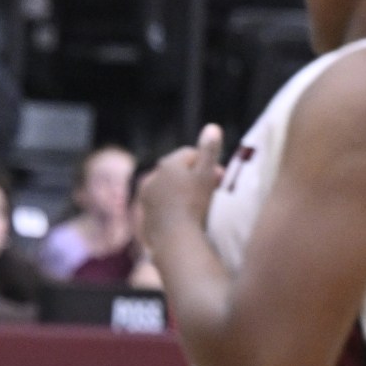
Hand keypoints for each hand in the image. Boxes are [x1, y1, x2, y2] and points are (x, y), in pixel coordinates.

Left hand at [137, 124, 225, 245]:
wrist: (175, 239)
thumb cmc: (194, 204)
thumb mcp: (206, 175)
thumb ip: (209, 150)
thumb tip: (212, 126)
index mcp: (167, 163)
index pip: (191, 154)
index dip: (208, 164)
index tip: (221, 178)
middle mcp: (153, 176)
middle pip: (179, 171)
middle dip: (196, 177)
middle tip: (213, 191)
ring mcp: (146, 196)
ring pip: (170, 187)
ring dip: (184, 191)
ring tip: (200, 204)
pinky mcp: (144, 213)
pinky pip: (162, 204)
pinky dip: (173, 206)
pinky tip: (185, 216)